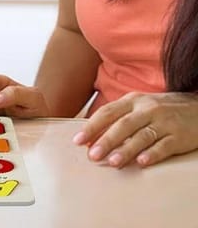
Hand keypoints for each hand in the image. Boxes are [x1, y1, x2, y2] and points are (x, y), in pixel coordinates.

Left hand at [73, 91, 197, 167]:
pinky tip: (142, 163)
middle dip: (106, 140)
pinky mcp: (179, 136)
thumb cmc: (160, 108)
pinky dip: (153, 154)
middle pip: (123, 125)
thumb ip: (118, 116)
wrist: (196, 106)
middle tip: (92, 155)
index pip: (108, 112)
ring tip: (113, 162)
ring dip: (126, 150)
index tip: (78, 140)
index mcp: (132, 101)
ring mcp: (164, 122)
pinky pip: (164, 146)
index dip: (92, 126)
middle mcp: (147, 109)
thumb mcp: (138, 105)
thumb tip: (93, 133)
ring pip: (142, 136)